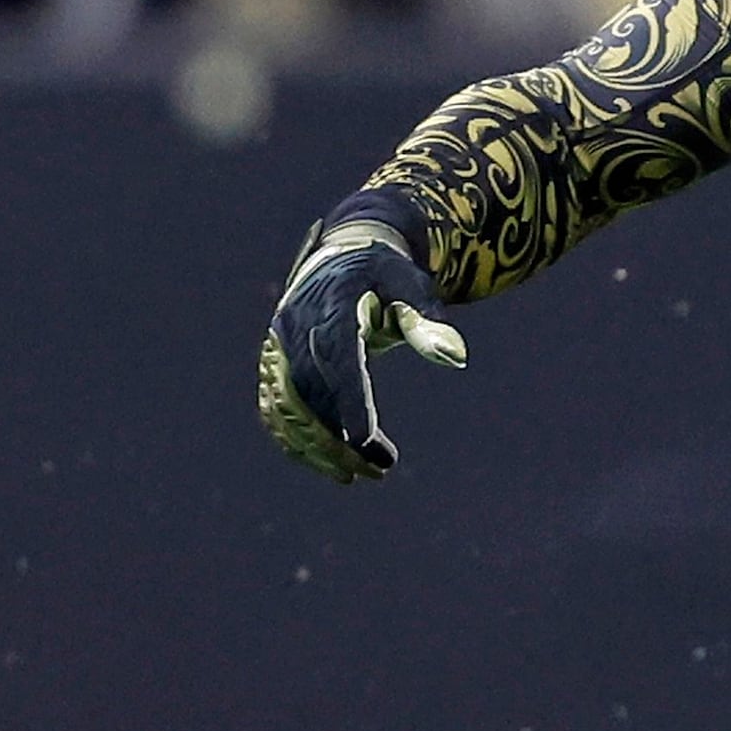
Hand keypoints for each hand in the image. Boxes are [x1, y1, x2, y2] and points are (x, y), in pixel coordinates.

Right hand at [256, 215, 465, 483]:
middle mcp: (296, 325)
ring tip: (361, 474)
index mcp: (331, 303)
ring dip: (319, 448)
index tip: (365, 441)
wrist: (343, 256)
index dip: (349, 400)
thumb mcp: (412, 286)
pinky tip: (331, 463)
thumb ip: (428, 320)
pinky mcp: (274, 362)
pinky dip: (296, 440)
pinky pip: (276, 408)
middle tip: (376, 471)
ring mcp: (279, 345)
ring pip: (289, 408)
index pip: (337, 357)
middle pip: (309, 391)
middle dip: (336, 438)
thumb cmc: (386, 273)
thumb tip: (455, 358)